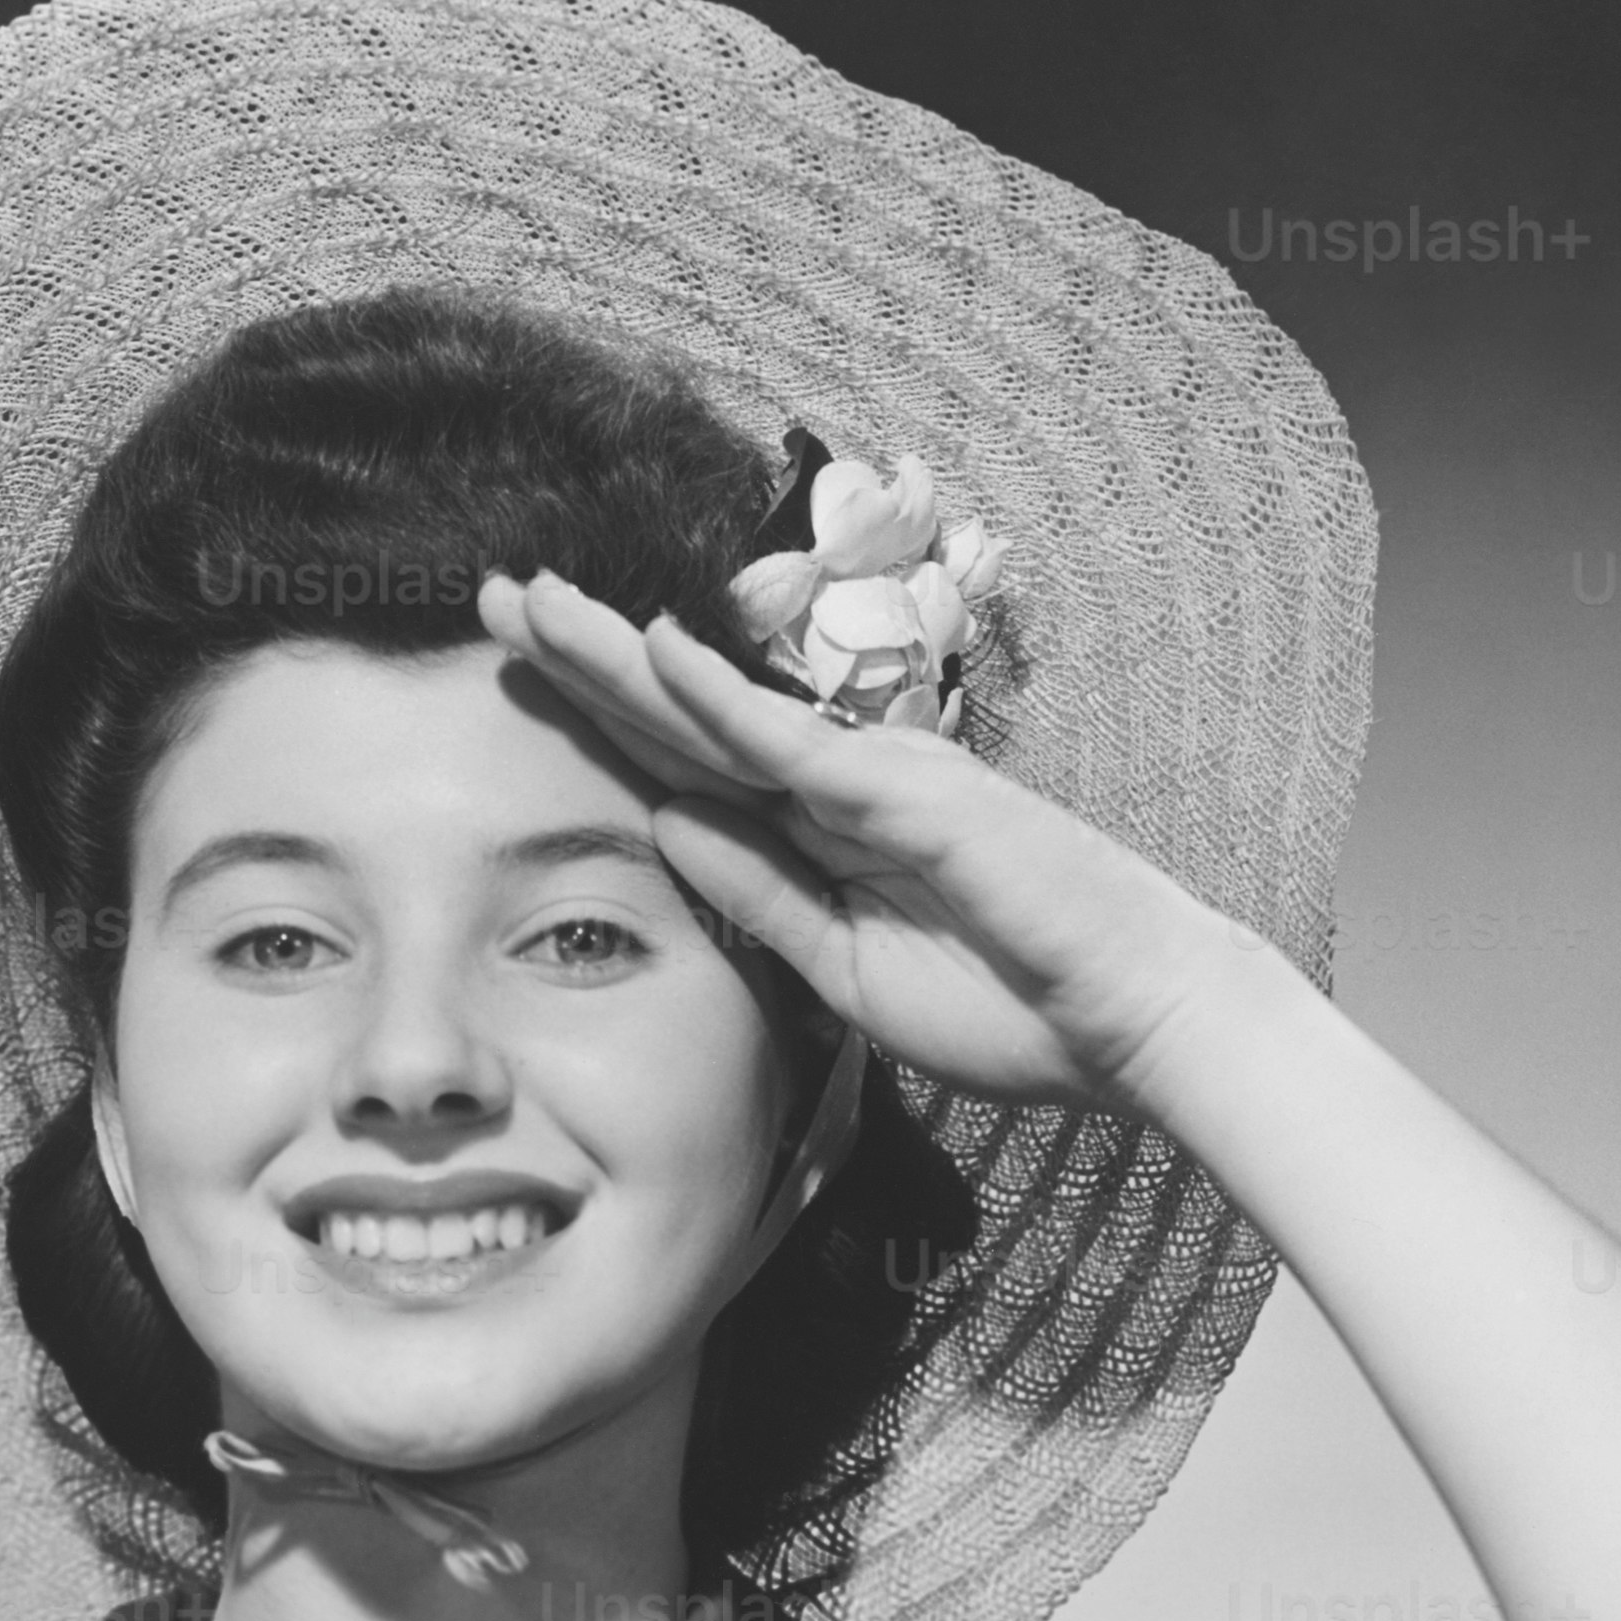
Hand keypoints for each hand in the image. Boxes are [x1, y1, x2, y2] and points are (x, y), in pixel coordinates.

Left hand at [473, 565, 1276, 1110]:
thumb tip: (667, 830)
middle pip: (686, 711)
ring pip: (723, 706)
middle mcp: (838, 784)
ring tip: (535, 601)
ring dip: (626, 653)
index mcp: (821, 831)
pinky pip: (795, 744)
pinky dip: (722, 699)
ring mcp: (873, 778)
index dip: (603, 713)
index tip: (519, 671)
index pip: (688, 761)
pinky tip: (653, 652)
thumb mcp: (844, 969)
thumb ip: (759, 900)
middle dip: (587, 655)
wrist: (1128, 1024)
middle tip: (492, 595)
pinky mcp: (911, 795)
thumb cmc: (1010, 1005)